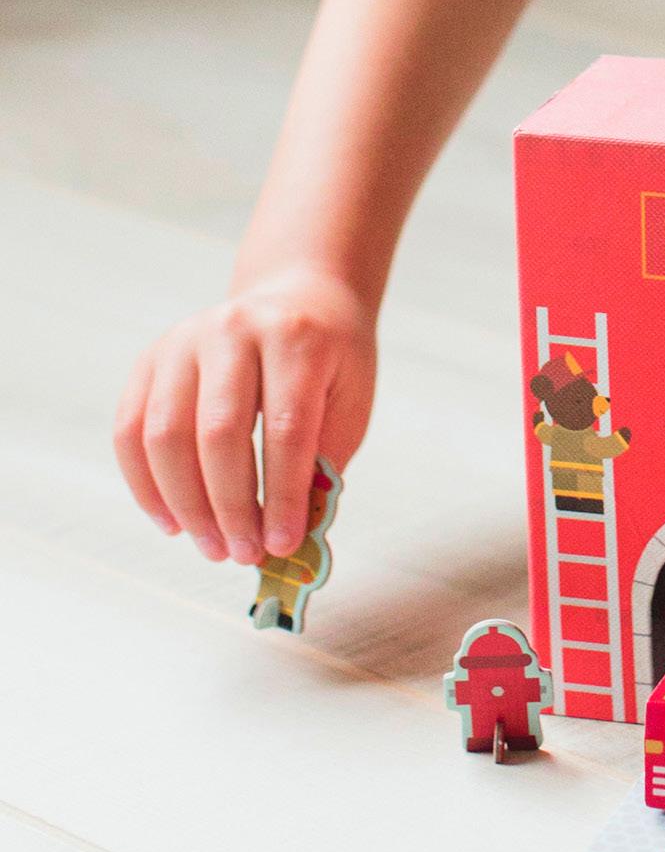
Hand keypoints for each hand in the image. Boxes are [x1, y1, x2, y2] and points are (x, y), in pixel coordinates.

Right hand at [114, 265, 376, 563]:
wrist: (299, 296)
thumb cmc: (330, 359)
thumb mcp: (348, 401)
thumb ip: (321, 462)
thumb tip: (287, 537)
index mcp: (296, 339)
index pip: (286, 428)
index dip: (282, 494)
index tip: (282, 544)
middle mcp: (234, 331)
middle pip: (219, 433)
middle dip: (228, 506)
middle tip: (241, 554)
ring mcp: (184, 340)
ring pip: (165, 434)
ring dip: (185, 504)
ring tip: (211, 546)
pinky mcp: (151, 358)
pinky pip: (131, 430)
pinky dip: (146, 484)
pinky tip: (172, 521)